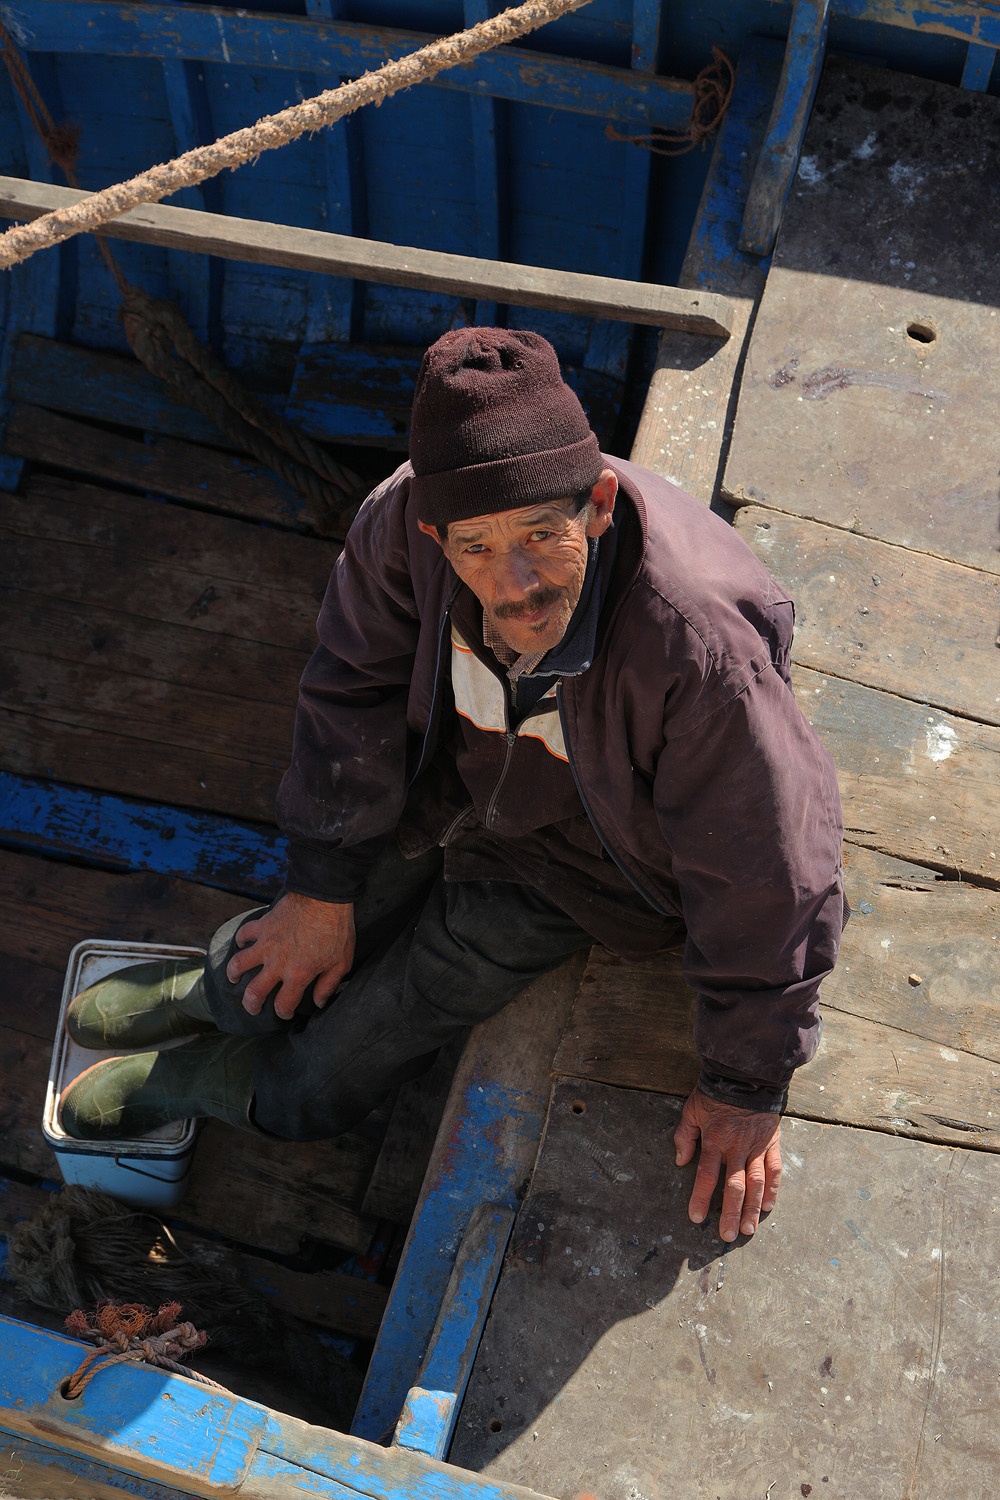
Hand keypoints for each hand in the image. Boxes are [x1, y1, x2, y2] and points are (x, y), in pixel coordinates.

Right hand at [225, 891, 354, 1019]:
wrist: (325, 897)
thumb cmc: (337, 930)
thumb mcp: (341, 963)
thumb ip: (328, 985)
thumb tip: (319, 1002)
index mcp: (298, 974)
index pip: (283, 1004)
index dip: (284, 1013)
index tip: (286, 1013)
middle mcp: (277, 963)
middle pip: (254, 992)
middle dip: (250, 1004)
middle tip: (252, 1007)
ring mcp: (267, 943)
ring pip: (239, 964)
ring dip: (233, 974)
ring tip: (234, 978)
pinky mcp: (263, 925)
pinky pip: (244, 934)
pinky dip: (240, 939)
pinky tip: (242, 943)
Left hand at [673, 1088, 781, 1241]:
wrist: (746, 1074)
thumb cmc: (715, 1092)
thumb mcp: (692, 1109)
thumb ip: (684, 1135)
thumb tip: (679, 1161)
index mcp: (715, 1140)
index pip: (706, 1175)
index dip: (701, 1198)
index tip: (697, 1218)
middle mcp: (737, 1147)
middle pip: (734, 1186)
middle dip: (731, 1213)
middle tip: (728, 1235)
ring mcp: (756, 1146)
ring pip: (756, 1182)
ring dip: (752, 1207)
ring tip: (749, 1229)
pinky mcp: (772, 1142)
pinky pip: (774, 1169)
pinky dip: (772, 1189)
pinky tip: (767, 1206)